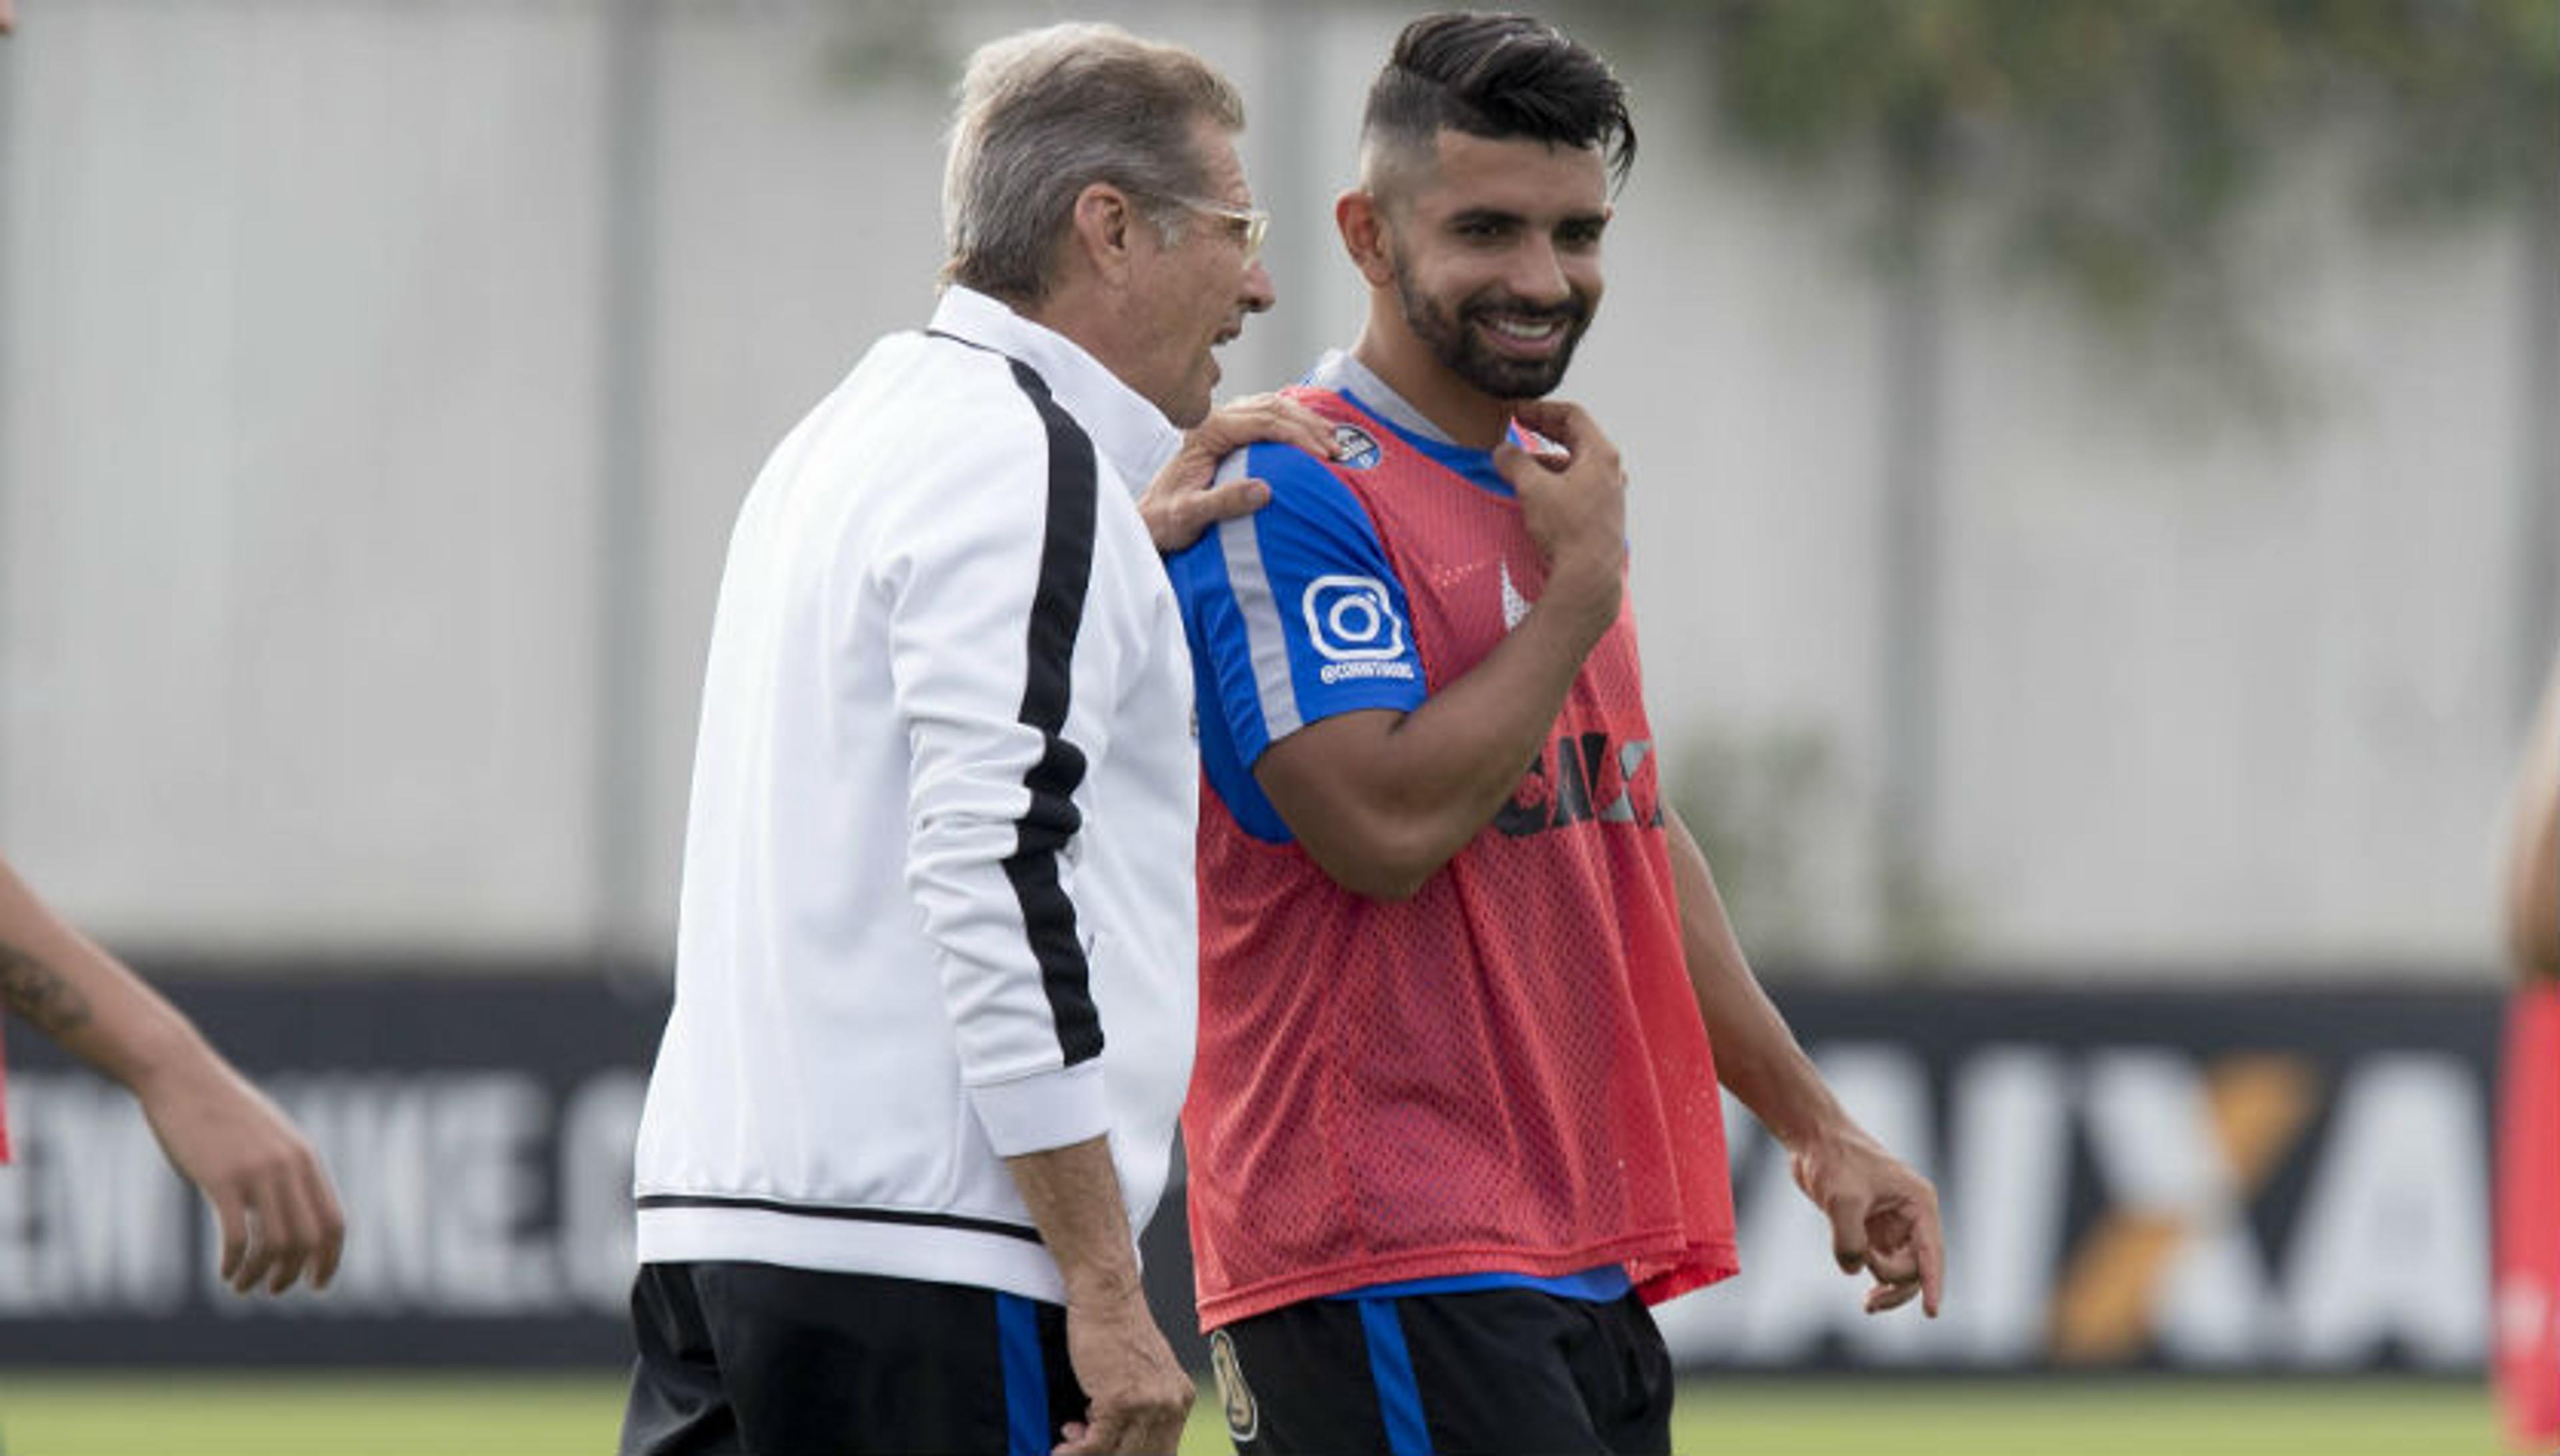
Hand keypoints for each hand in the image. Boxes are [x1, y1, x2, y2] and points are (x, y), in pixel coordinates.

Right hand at [135, 1048, 345, 1294]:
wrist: (183, 1077)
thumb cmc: (222, 1111)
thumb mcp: (268, 1137)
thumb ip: (286, 1169)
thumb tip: (292, 1209)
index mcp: (305, 1159)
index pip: (334, 1222)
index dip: (330, 1259)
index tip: (317, 1283)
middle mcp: (289, 1166)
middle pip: (308, 1239)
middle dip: (295, 1273)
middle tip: (274, 1290)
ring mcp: (257, 1172)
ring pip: (275, 1244)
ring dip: (261, 1275)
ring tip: (243, 1286)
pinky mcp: (221, 1179)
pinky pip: (237, 1237)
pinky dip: (235, 1264)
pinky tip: (224, 1273)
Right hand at [1054, 1290, 1193, 1454]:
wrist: (1106, 1297)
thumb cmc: (1116, 1329)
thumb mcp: (1143, 1371)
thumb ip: (1143, 1404)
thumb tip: (1119, 1442)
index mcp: (1180, 1397)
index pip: (1163, 1449)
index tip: (1107, 1453)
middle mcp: (1170, 1403)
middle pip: (1142, 1455)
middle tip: (1083, 1446)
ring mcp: (1147, 1404)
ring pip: (1118, 1454)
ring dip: (1088, 1454)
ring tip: (1068, 1441)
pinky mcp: (1119, 1401)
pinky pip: (1095, 1444)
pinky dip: (1074, 1452)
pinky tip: (1062, 1448)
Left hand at [1138, 393, 1338, 553]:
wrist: (1151, 520)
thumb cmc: (1166, 520)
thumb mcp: (1190, 515)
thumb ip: (1224, 502)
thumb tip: (1264, 489)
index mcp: (1207, 431)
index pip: (1262, 422)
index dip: (1297, 436)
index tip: (1323, 455)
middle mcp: (1215, 420)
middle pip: (1272, 408)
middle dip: (1309, 426)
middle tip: (1336, 450)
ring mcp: (1222, 424)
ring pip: (1272, 407)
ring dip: (1305, 421)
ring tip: (1333, 440)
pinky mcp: (1229, 434)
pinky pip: (1266, 416)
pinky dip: (1293, 422)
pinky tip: (1312, 435)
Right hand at [1493, 399, 1625, 628]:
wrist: (1589, 575)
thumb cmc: (1568, 528)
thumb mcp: (1533, 488)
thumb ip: (1515, 463)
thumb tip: (1502, 451)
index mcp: (1601, 454)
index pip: (1572, 416)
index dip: (1541, 409)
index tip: (1518, 410)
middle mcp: (1610, 470)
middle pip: (1576, 437)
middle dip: (1544, 430)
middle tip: (1518, 425)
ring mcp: (1608, 493)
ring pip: (1574, 463)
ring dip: (1546, 458)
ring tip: (1518, 463)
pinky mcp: (1601, 514)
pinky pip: (1575, 485)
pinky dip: (1554, 479)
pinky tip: (1533, 490)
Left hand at [1789, 1126, 1943, 1317]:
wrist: (1813, 1140)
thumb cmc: (1835, 1160)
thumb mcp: (1841, 1200)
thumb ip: (1849, 1241)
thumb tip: (1855, 1270)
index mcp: (1918, 1203)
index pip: (1932, 1253)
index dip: (1934, 1284)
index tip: (1932, 1313)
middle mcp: (1911, 1216)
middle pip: (1916, 1268)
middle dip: (1895, 1285)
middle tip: (1868, 1300)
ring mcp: (1891, 1224)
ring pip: (1899, 1270)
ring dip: (1886, 1288)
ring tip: (1868, 1305)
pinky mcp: (1870, 1229)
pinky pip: (1879, 1263)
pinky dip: (1872, 1276)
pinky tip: (1863, 1290)